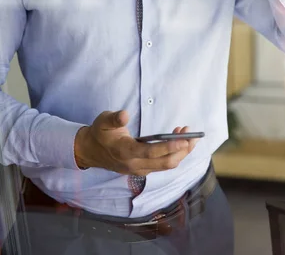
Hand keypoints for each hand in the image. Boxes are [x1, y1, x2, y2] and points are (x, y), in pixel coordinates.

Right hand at [74, 110, 198, 175]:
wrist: (90, 151)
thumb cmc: (99, 133)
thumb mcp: (103, 121)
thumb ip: (114, 118)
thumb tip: (124, 114)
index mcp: (125, 152)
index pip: (151, 153)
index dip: (169, 147)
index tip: (184, 139)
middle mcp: (134, 165)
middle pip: (165, 162)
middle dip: (182, 150)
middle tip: (194, 135)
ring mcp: (139, 169)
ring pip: (166, 165)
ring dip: (181, 152)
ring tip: (190, 136)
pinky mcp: (143, 170)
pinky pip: (163, 165)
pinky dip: (174, 154)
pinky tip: (179, 141)